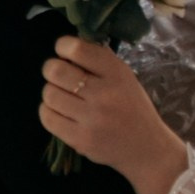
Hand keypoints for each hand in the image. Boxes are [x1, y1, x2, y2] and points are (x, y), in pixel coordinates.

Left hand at [39, 37, 189, 193]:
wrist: (146, 148)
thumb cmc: (133, 108)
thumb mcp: (125, 78)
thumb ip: (99, 62)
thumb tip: (67, 47)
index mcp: (117, 73)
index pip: (77, 49)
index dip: (63, 46)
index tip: (64, 51)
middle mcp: (103, 94)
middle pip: (56, 71)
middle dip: (51, 69)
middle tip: (58, 75)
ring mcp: (91, 119)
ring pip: (49, 94)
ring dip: (51, 92)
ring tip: (61, 95)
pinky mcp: (80, 140)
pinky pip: (48, 118)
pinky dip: (48, 111)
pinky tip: (59, 111)